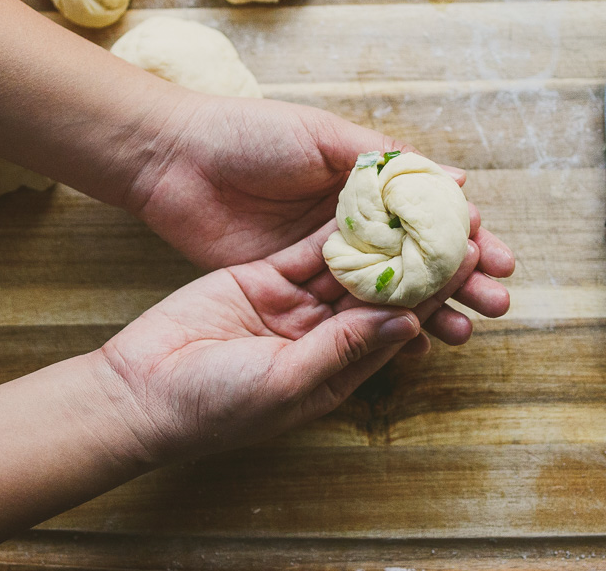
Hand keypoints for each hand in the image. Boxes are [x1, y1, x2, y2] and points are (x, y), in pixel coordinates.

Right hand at [94, 224, 488, 462]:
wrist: (139, 390)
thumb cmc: (213, 406)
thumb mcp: (284, 381)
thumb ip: (344, 348)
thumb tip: (407, 321)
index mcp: (337, 370)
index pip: (395, 324)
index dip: (432, 291)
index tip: (466, 259)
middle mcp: (322, 335)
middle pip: (379, 290)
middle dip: (415, 257)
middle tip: (453, 218)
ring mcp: (293, 305)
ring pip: (347, 264)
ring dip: (381, 236)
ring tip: (416, 200)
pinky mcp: (263, 278)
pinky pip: (306, 249)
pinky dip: (334, 226)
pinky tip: (364, 200)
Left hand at [126, 95, 513, 345]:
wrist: (175, 162)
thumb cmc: (250, 135)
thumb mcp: (323, 137)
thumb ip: (384, 162)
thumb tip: (457, 178)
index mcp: (361, 185)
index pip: (426, 216)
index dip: (464, 237)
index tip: (496, 256)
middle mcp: (349, 224)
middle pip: (416, 259)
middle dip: (459, 280)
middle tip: (497, 304)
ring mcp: (321, 258)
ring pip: (387, 291)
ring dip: (430, 310)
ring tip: (466, 331)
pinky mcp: (289, 286)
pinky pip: (344, 312)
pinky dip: (380, 327)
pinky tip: (415, 343)